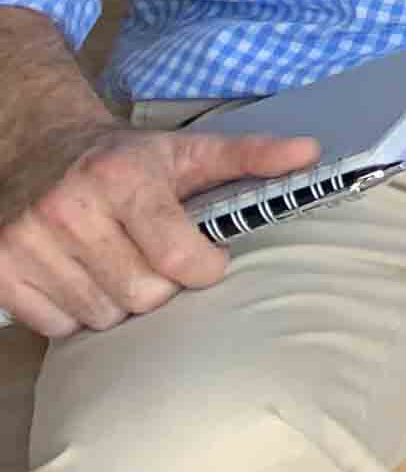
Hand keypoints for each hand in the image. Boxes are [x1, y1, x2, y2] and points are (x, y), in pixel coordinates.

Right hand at [0, 123, 320, 335]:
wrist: (36, 146)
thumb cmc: (122, 159)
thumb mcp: (185, 150)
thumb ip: (249, 155)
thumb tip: (310, 152)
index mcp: (122, 179)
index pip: (179, 258)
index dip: (204, 268)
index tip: (206, 259)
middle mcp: (68, 209)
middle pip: (142, 296)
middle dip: (161, 287)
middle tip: (153, 260)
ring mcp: (26, 241)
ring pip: (100, 317)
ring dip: (118, 302)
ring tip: (116, 264)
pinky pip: (55, 326)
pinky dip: (74, 313)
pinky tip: (80, 277)